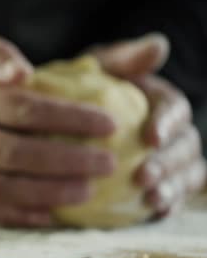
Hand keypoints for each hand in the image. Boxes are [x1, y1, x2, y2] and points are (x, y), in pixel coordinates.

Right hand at [0, 29, 115, 226]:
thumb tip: (26, 74)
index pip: (23, 110)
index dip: (68, 119)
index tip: (107, 124)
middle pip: (15, 153)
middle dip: (67, 161)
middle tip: (107, 163)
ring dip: (45, 193)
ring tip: (85, 192)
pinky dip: (12, 215)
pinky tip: (43, 215)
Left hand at [91, 33, 205, 217]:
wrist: (72, 116)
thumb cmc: (86, 88)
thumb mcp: (98, 68)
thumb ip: (123, 58)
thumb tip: (159, 44)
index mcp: (161, 101)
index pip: (176, 109)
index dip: (168, 123)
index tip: (149, 136)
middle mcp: (173, 131)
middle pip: (186, 146)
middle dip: (170, 162)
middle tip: (144, 175)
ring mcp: (170, 158)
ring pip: (186, 173)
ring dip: (173, 187)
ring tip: (151, 198)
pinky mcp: (161, 182)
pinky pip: (173, 195)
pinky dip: (168, 204)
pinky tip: (153, 213)